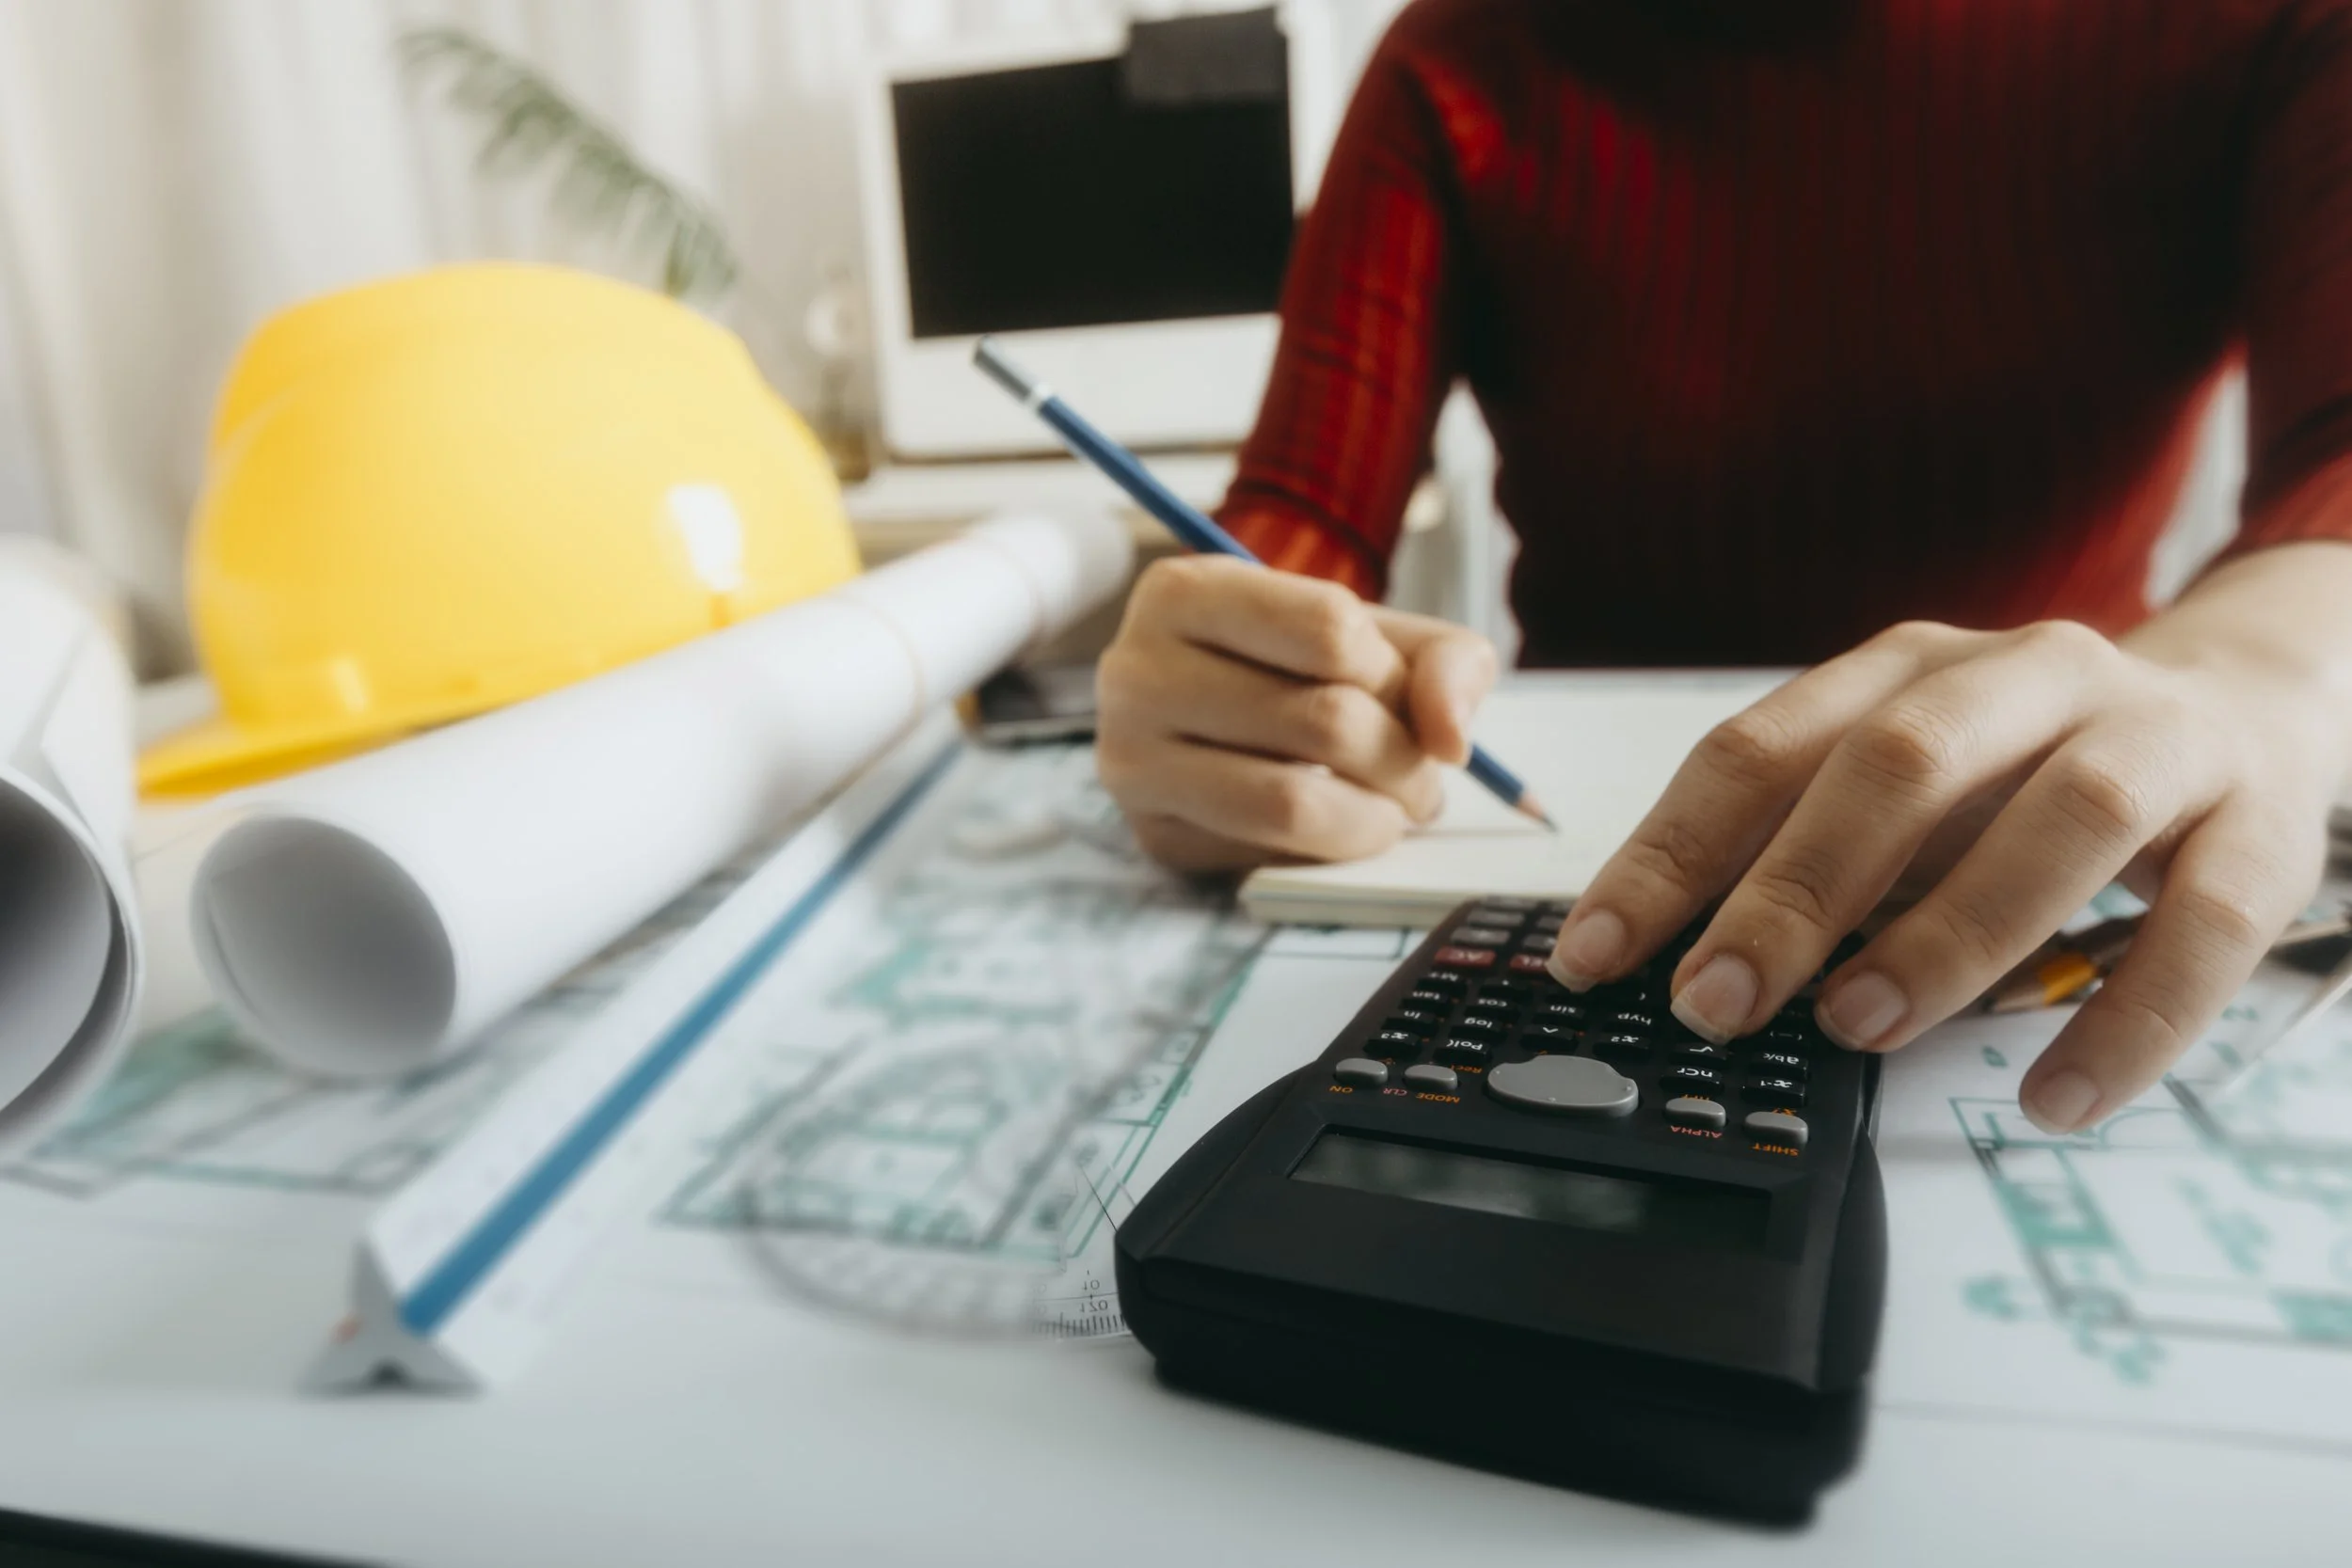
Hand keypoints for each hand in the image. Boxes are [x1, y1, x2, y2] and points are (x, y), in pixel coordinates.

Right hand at [1096, 555, 1498, 871]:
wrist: (1204, 716)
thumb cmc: (1293, 667)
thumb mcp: (1370, 633)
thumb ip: (1442, 661)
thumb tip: (1450, 739)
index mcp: (1185, 591)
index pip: (1331, 629)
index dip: (1397, 677)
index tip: (1409, 702)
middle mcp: (1137, 672)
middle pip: (1325, 720)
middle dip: (1404, 762)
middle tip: (1423, 780)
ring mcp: (1133, 760)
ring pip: (1292, 805)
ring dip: (1375, 819)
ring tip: (1392, 811)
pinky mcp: (1152, 836)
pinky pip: (1267, 859)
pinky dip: (1325, 852)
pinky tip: (1328, 827)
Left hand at [1545, 616, 2346, 1132]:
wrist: (2246, 711)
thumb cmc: (2031, 769)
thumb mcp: (1900, 790)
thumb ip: (1799, 850)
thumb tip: (1670, 960)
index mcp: (1910, 668)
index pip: (1761, 748)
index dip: (1669, 853)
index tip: (1594, 955)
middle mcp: (2029, 677)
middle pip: (1901, 763)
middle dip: (1795, 888)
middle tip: (1718, 1000)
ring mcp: (2154, 740)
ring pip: (2064, 818)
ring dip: (1949, 932)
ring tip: (1860, 1029)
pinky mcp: (2259, 825)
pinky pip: (2203, 925)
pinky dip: (2130, 1018)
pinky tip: (2057, 1097)